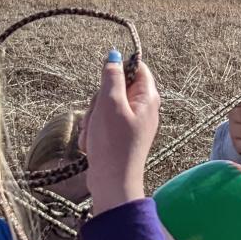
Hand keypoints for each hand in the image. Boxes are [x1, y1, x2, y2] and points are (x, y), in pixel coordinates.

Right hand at [84, 51, 159, 214]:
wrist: (112, 183)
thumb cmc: (113, 144)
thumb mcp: (109, 104)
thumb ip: (111, 77)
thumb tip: (114, 56)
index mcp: (147, 98)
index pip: (137, 68)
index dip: (118, 70)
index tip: (104, 82)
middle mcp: (143, 109)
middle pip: (116, 87)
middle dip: (99, 100)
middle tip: (97, 115)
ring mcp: (131, 124)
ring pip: (105, 106)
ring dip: (93, 119)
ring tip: (94, 134)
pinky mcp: (120, 137)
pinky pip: (102, 124)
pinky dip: (94, 132)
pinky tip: (93, 145)